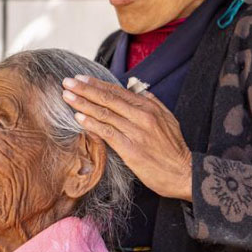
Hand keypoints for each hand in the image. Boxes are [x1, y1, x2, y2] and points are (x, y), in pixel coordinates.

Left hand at [62, 75, 192, 201]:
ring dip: (82, 104)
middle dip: (84, 89)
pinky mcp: (131, 149)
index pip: (117, 91)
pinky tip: (78, 117)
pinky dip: (92, 123)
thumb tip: (142, 90)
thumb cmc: (174, 149)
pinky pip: (107, 133)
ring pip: (104, 113)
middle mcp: (141, 116)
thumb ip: (154, 103)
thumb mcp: (169, 119)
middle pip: (107, 98)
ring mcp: (135, 132)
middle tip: (66, 82)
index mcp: (149, 107)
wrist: (185, 173)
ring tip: (66, 96)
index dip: (96, 84)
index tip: (80, 78)